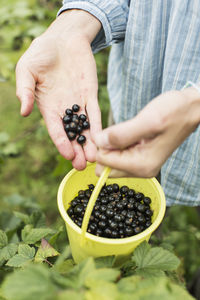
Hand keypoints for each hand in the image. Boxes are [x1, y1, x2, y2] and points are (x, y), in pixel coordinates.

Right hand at [16, 10, 101, 169]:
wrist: (63, 39)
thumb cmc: (41, 53)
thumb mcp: (27, 70)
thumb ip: (24, 90)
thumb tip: (23, 112)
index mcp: (48, 106)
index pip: (55, 129)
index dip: (61, 142)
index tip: (67, 155)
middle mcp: (64, 109)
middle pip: (72, 134)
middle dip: (77, 150)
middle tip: (83, 166)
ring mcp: (78, 104)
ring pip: (85, 128)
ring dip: (90, 143)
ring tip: (95, 159)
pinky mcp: (91, 95)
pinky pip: (95, 113)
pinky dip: (99, 126)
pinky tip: (103, 139)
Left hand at [94, 89, 199, 176]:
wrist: (190, 109)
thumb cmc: (174, 112)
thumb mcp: (147, 120)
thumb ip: (121, 134)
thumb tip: (98, 142)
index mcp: (141, 165)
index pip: (104, 163)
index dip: (102, 144)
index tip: (112, 130)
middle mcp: (140, 170)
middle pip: (106, 167)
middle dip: (105, 148)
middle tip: (118, 130)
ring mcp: (141, 165)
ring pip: (111, 161)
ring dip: (112, 145)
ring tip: (128, 130)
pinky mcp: (140, 158)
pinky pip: (119, 155)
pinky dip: (119, 143)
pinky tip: (131, 132)